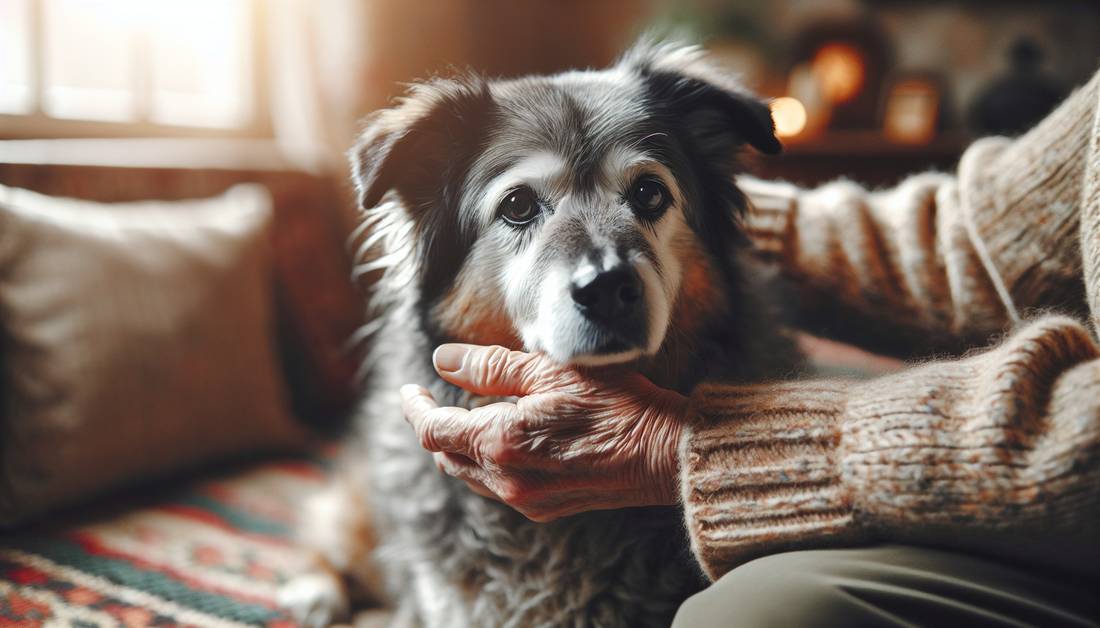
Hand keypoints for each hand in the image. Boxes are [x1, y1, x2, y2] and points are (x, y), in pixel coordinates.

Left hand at [399, 344, 689, 521]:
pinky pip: (496, 487)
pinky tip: (503, 441)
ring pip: (468, 475)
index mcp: (501, 441)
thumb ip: (491, 367)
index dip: (414, 408)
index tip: (409, 389)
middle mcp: (506, 478)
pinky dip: (486, 463)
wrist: (663, 455)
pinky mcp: (544, 508)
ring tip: (466, 417)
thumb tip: (443, 360)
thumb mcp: (552, 371)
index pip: (433, 430)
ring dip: (458, 447)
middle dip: (434, 426)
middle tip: (433, 398)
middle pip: (445, 455)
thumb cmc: (616, 405)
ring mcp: (525, 499)